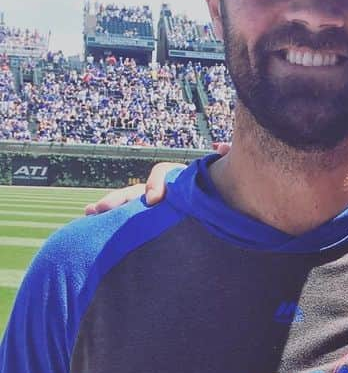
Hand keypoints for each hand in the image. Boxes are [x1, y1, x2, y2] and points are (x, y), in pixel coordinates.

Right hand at [83, 143, 230, 214]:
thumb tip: (221, 147)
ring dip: (111, 208)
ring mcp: (158, 207)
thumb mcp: (227, 175)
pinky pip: (134, 221)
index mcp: (181, 179)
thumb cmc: (226, 190)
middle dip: (120, 198)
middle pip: (137, 190)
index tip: (154, 200)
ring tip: (91, 213)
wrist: (231, 206)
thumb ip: (223, 160)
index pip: (163, 173)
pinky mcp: (155, 222)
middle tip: (100, 208)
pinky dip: (117, 222)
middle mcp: (166, 191)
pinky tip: (96, 225)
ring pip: (131, 205)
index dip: (156, 183)